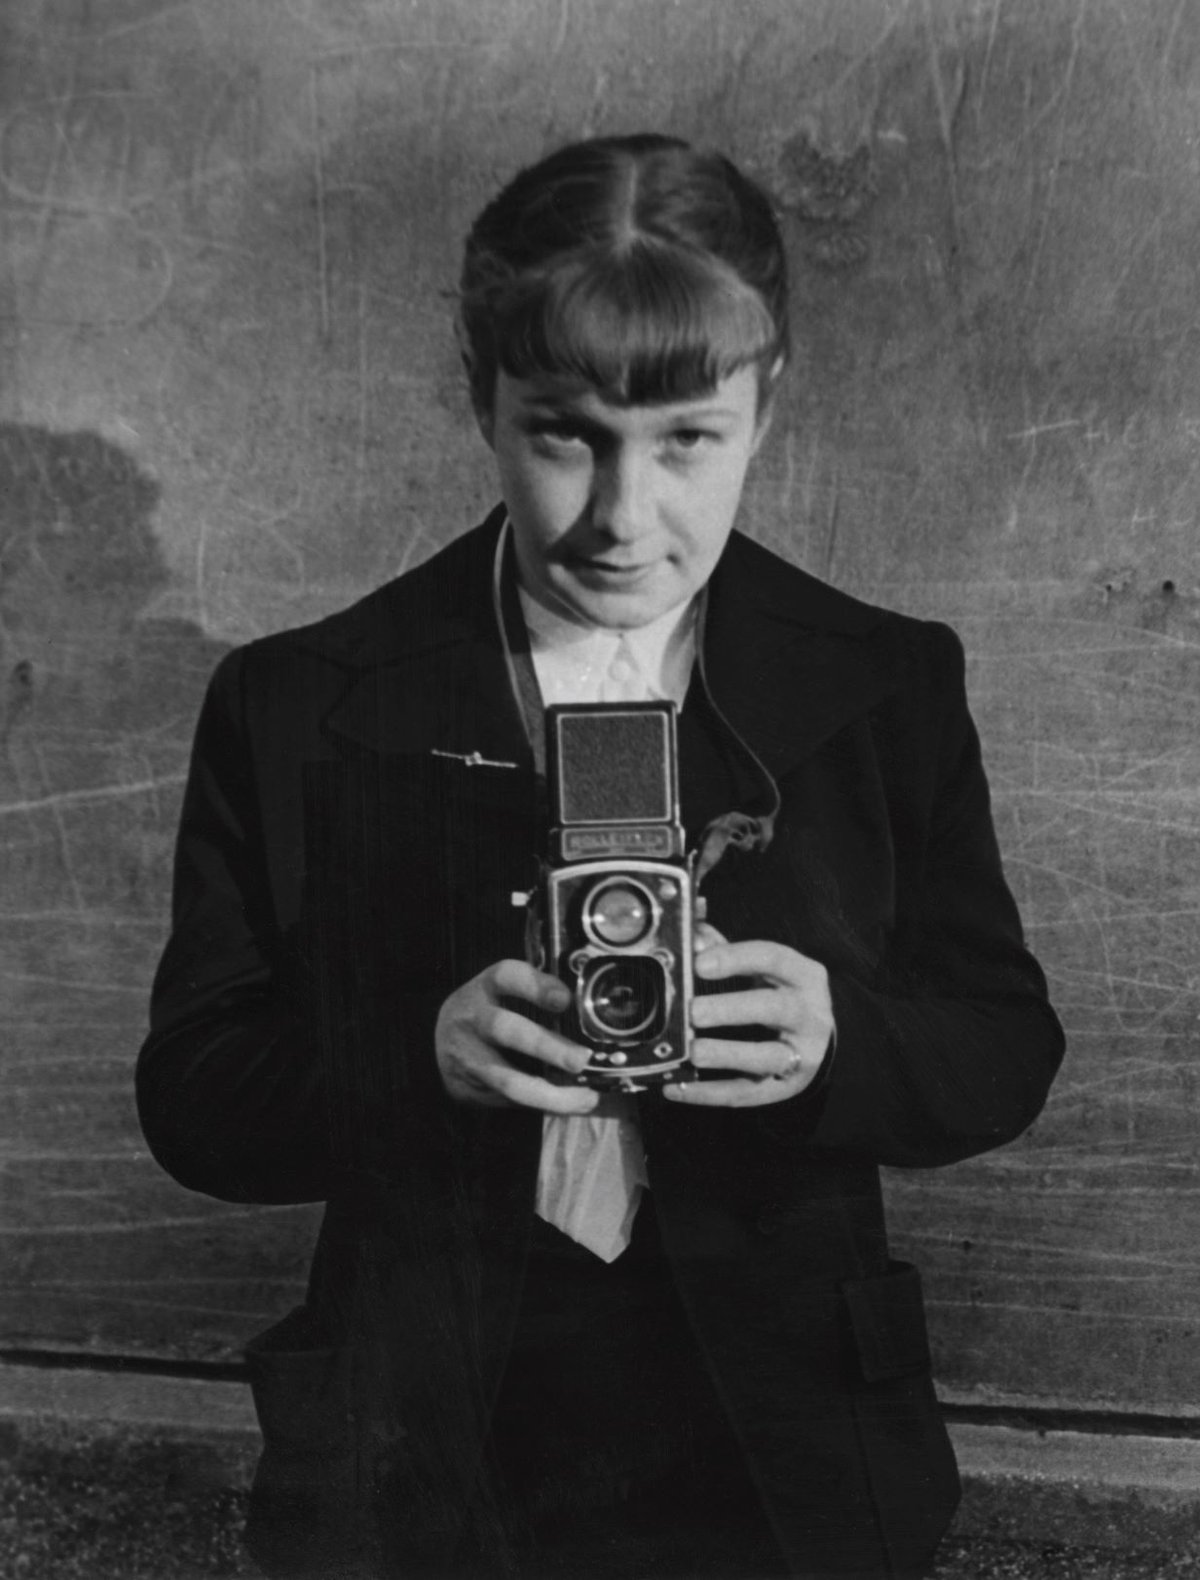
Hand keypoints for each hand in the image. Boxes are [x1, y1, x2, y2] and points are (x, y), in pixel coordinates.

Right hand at [435, 959, 600, 1112]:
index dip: (536, 986)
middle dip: (546, 1046)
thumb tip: (589, 1012)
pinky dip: (544, 1106)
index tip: (565, 999)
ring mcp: (468, 1057)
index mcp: (484, 988)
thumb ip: (534, 996)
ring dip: (550, 1092)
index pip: (506, 976)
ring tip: (585, 1098)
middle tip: (581, 1060)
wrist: (435, 1045)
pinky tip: (571, 1105)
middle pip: (506, 1029)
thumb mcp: (498, 993)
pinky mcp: (469, 1088)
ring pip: (507, 1079)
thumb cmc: (485, 1013)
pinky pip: (510, 1101)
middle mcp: (473, 1020)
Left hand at [664, 926, 833, 1107]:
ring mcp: (801, 1054)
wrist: (816, 1041)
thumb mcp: (765, 969)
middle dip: (733, 1009)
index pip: (774, 958)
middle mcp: (810, 1014)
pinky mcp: (785, 1087)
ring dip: (728, 1054)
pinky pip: (748, 1093)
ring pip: (768, 1057)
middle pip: (776, 1009)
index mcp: (804, 976)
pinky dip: (710, 1093)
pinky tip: (677, 1088)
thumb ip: (727, 950)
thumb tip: (691, 933)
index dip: (736, 959)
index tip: (699, 963)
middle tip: (695, 1011)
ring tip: (693, 1053)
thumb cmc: (779, 994)